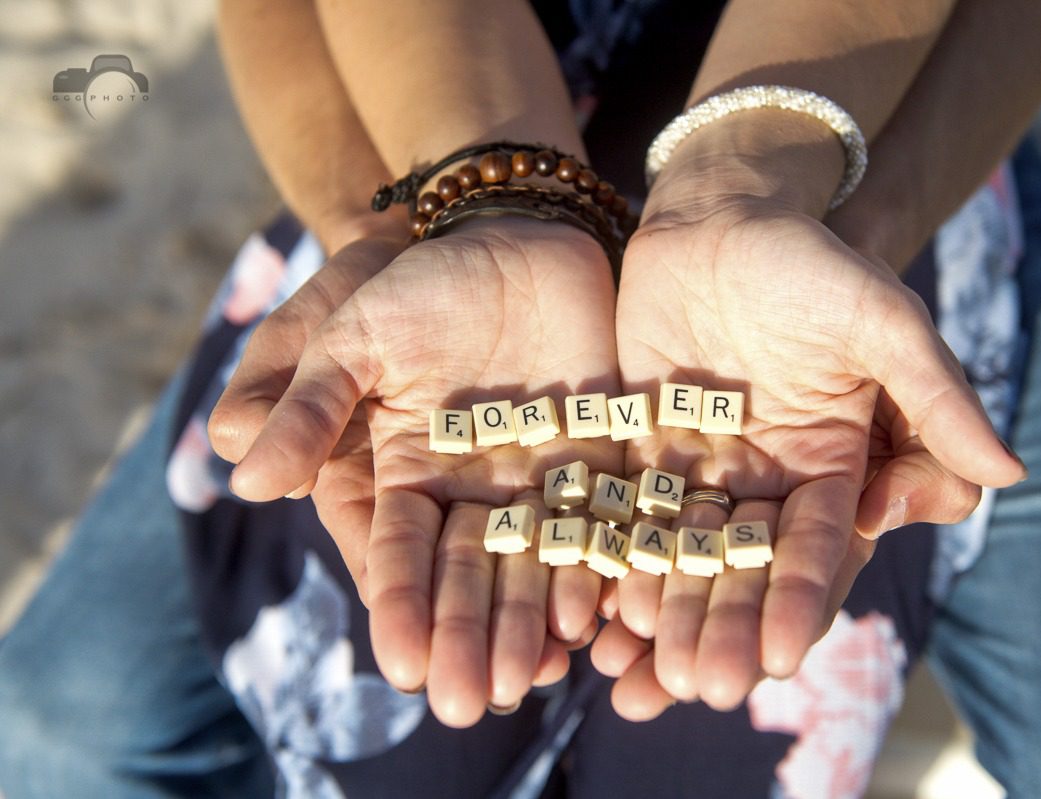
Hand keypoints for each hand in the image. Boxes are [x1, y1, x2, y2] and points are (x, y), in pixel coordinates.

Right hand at [211, 219, 620, 725]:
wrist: (503, 233)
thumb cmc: (409, 281)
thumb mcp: (346, 332)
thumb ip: (307, 402)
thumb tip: (244, 476)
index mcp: (396, 468)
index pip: (393, 549)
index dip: (396, 602)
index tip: (401, 661)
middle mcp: (462, 488)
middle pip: (464, 574)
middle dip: (463, 635)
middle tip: (468, 700)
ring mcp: (528, 475)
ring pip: (528, 562)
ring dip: (526, 621)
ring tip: (531, 677)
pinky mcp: (590, 454)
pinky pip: (593, 521)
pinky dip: (592, 565)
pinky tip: (594, 612)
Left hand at [604, 191, 1023, 718]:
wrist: (723, 216)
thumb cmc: (812, 262)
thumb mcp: (882, 321)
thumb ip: (937, 396)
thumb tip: (1012, 472)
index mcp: (830, 460)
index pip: (819, 544)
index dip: (803, 598)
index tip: (784, 654)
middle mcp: (767, 474)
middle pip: (747, 565)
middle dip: (728, 623)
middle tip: (704, 686)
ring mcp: (703, 462)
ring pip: (685, 549)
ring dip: (670, 609)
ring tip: (643, 669)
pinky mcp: (642, 441)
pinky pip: (629, 508)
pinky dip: (619, 555)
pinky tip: (602, 605)